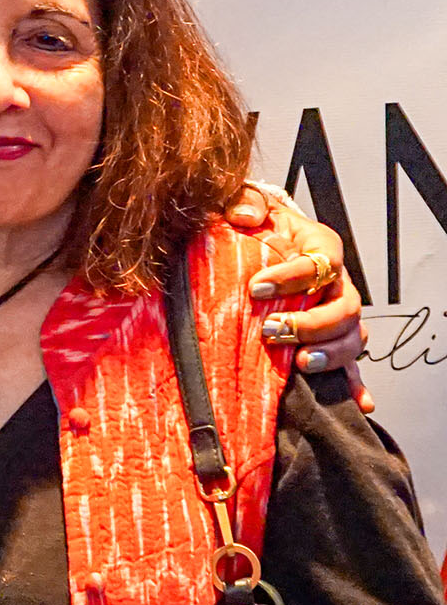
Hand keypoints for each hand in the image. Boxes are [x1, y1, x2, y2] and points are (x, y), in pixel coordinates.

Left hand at [227, 186, 371, 412]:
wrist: (256, 240)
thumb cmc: (254, 225)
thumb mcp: (246, 203)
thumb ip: (244, 202)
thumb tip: (247, 216)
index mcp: (319, 246)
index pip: (320, 262)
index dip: (292, 278)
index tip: (256, 289)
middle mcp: (335, 281)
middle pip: (344, 307)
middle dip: (311, 323)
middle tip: (273, 330)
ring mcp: (336, 311)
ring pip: (351, 337)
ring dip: (329, 353)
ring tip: (300, 363)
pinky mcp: (328, 337)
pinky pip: (351, 363)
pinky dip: (355, 383)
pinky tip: (358, 402)